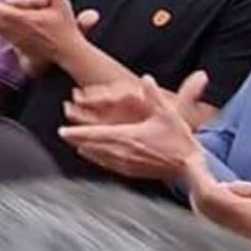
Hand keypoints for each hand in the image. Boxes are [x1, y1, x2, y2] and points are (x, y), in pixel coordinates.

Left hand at [0, 0, 98, 70]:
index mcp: (26, 19)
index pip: (1, 11)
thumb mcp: (62, 6)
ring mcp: (18, 40)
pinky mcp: (20, 48)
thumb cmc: (65, 29)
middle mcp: (19, 30)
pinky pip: (4, 37)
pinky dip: (0, 30)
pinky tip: (4, 26)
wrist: (68, 52)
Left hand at [58, 73, 205, 180]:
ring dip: (85, 149)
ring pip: (97, 157)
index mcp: (127, 136)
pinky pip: (108, 165)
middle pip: (91, 146)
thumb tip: (147, 78)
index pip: (95, 134)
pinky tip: (94, 156)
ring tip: (75, 145)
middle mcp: (122, 152)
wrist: (188, 167)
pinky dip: (97, 159)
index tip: (61, 130)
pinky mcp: (131, 172)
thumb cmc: (178, 139)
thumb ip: (154, 95)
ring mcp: (125, 164)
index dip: (76, 132)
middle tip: (63, 134)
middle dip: (76, 140)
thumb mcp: (167, 113)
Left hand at [186, 133, 250, 250]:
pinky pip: (227, 221)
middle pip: (203, 206)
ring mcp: (245, 240)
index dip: (198, 175)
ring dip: (213, 192)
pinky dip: (225, 203)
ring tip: (223, 174)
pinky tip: (243, 193)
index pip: (209, 195)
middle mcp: (242, 232)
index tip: (196, 156)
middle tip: (202, 160)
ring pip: (214, 215)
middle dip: (199, 182)